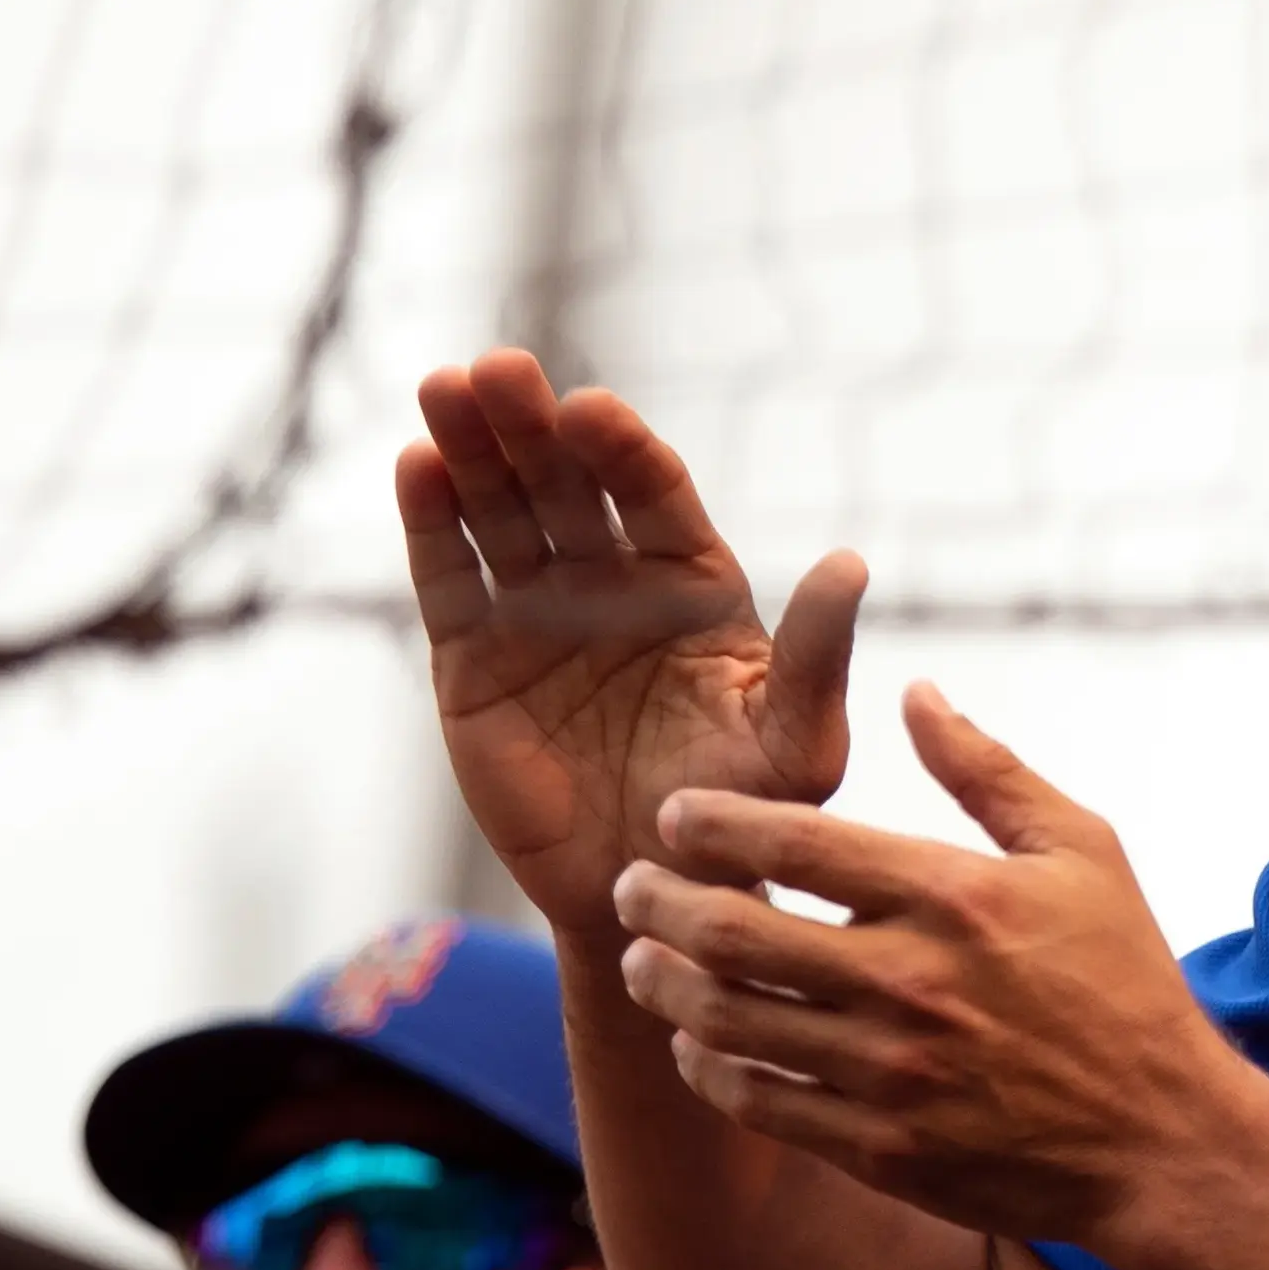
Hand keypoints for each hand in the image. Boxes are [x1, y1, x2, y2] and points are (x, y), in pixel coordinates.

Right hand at [399, 348, 863, 930]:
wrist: (650, 898)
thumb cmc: (739, 820)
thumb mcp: (795, 744)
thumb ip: (815, 657)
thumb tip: (851, 562)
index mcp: (692, 582)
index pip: (653, 494)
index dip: (621, 450)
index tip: (592, 411)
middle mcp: (612, 581)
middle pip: (567, 484)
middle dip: (533, 425)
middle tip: (500, 371)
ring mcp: (537, 612)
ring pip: (501, 512)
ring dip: (471, 449)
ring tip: (445, 388)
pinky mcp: (472, 657)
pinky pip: (452, 579)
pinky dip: (432, 524)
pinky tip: (418, 467)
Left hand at [607, 684, 1265, 1249]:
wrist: (1161, 1138)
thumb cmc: (1126, 980)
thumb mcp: (1083, 851)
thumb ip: (988, 771)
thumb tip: (916, 691)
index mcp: (952, 897)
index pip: (793, 843)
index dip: (713, 823)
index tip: (675, 815)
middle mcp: (908, 984)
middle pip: (733, 933)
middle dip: (658, 902)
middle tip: (631, 886)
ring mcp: (889, 1074)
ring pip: (728, 1023)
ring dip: (664, 986)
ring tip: (642, 960)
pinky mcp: (881, 1148)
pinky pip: (759, 1103)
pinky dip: (709, 1068)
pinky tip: (697, 1042)